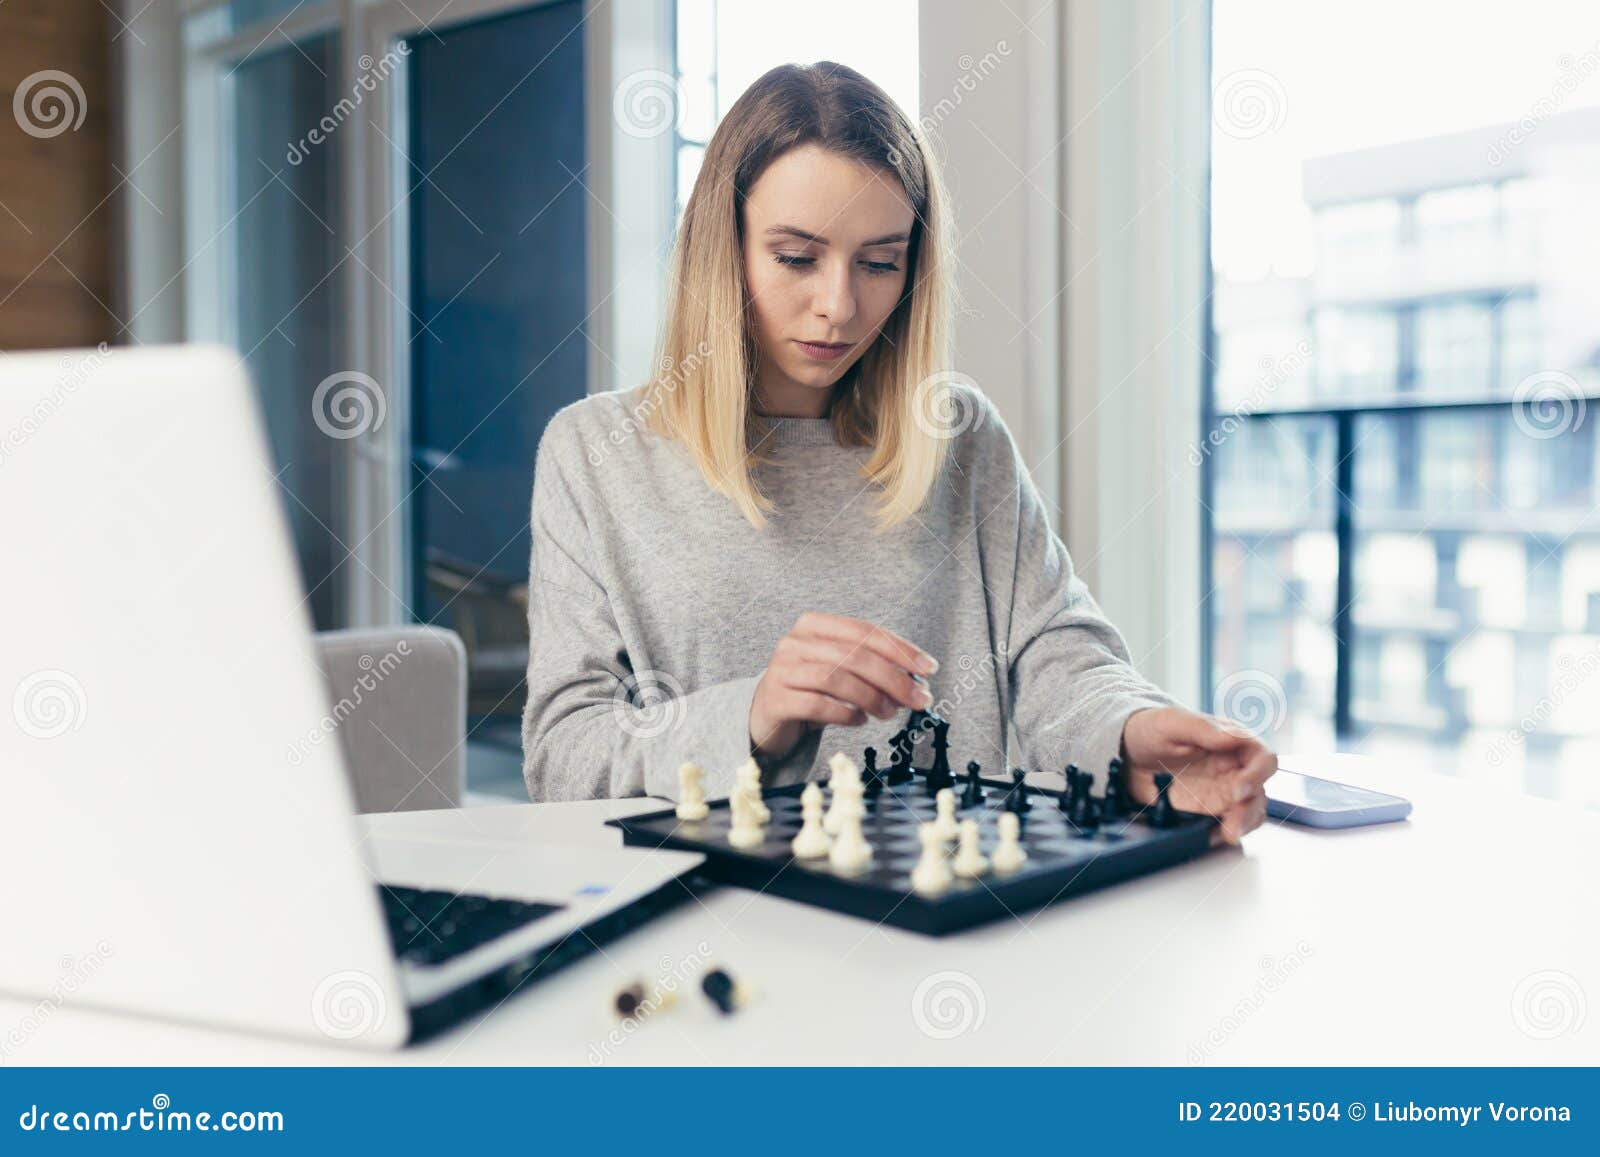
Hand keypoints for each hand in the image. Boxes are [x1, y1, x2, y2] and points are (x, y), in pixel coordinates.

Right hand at [749, 612, 937, 760]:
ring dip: (872, 698)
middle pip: (854, 655)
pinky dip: (845, 714)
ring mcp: (781, 669)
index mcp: (813, 625)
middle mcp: (794, 642)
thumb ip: (872, 668)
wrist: (765, 714)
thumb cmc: (809, 688)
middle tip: (918, 698)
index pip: (864, 631)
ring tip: (887, 713)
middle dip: (893, 678)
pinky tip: (858, 721)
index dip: (900, 649)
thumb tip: (914, 681)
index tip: (928, 667)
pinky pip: (817, 705)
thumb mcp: (840, 670)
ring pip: (837, 679)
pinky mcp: (775, 699)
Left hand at [1118, 706, 1276, 844]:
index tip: (1239, 788)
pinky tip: (1211, 837)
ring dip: (1243, 825)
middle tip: (1231, 824)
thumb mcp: (1171, 722)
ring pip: (1250, 812)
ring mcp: (1224, 791)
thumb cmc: (1150, 729)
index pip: (1263, 758)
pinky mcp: (1209, 810)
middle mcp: (1234, 768)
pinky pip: (1228, 824)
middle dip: (1250, 810)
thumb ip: (1202, 728)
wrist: (1127, 754)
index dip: (1258, 774)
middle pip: (1259, 791)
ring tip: (1226, 835)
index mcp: (1232, 742)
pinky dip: (1224, 833)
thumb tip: (1233, 737)